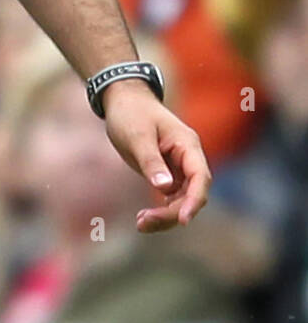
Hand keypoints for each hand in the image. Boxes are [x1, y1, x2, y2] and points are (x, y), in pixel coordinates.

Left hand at [101, 79, 211, 231]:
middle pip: (191, 194)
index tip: (183, 220)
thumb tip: (165, 188)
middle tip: (144, 222)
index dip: (195, 201)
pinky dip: (160, 210)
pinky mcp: (168, 174)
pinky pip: (170, 198)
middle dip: (172, 213)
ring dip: (165, 216)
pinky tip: (143, 218)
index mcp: (187, 145)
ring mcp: (179, 167)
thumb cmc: (131, 112)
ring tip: (141, 223)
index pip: (200, 177)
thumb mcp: (137, 135)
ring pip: (181, 200)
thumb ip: (151, 161)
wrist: (122, 99)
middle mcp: (188, 158)